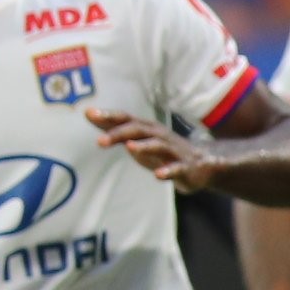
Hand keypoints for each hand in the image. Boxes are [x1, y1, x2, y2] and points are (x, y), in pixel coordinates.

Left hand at [87, 109, 224, 190]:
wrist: (202, 163)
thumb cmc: (162, 150)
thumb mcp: (137, 139)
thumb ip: (115, 131)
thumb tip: (91, 117)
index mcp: (146, 128)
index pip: (124, 118)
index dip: (108, 116)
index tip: (88, 113)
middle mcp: (158, 135)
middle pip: (138, 129)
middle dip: (119, 133)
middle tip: (100, 141)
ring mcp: (172, 150)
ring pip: (157, 145)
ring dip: (144, 146)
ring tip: (129, 147)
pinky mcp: (184, 167)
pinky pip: (176, 168)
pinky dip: (167, 171)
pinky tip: (158, 175)